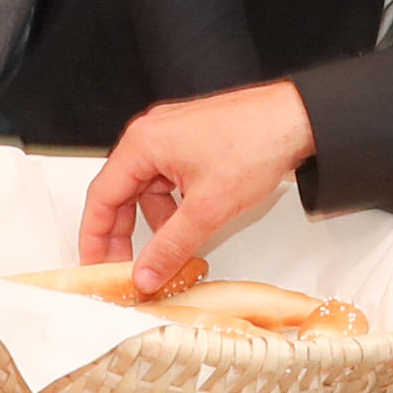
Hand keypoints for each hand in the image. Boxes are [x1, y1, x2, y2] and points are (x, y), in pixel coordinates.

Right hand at [77, 84, 314, 283]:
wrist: (298, 119)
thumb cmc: (256, 144)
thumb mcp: (208, 209)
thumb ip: (170, 247)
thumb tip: (145, 274)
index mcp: (143, 144)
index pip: (102, 198)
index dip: (95, 237)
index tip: (93, 265)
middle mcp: (151, 135)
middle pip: (121, 193)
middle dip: (122, 234)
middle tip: (125, 269)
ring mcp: (171, 136)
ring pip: (147, 190)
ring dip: (154, 223)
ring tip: (168, 252)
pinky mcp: (191, 142)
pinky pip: (168, 181)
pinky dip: (174, 208)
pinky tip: (189, 227)